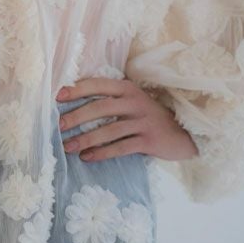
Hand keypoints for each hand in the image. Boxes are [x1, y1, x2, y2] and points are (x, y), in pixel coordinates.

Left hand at [56, 77, 199, 162]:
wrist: (185, 132)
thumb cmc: (150, 116)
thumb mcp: (133, 101)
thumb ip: (112, 100)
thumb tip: (76, 106)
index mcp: (127, 88)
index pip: (98, 85)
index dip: (77, 89)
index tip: (58, 97)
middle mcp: (135, 101)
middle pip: (100, 107)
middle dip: (77, 116)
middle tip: (59, 125)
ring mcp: (143, 121)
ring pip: (109, 130)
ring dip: (85, 139)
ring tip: (68, 146)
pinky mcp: (149, 141)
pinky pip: (120, 147)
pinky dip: (102, 153)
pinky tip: (87, 157)